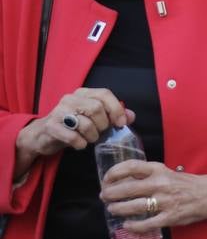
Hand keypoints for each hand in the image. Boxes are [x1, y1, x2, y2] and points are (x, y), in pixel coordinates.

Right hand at [15, 88, 133, 175]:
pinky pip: (73, 136)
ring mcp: (58, 112)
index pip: (104, 94)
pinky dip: (80, 143)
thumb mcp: (93, 118)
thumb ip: (112, 115)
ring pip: (86, 123)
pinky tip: (79, 144)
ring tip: (89, 139)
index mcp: (83, 93)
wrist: (43, 135)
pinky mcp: (51, 126)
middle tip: (100, 132)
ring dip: (92, 136)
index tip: (121, 123)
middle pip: (96, 108)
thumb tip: (131, 116)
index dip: (116, 109)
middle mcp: (70, 99)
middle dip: (103, 125)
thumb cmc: (73, 126)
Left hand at [100, 164, 206, 231]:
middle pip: (127, 188)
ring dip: (118, 209)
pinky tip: (127, 225)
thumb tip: (121, 182)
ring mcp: (165, 202)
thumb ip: (147, 176)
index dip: (114, 173)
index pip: (131, 167)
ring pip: (133, 207)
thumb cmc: (185, 184)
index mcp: (159, 170)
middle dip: (110, 194)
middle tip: (105, 197)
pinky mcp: (170, 217)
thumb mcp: (166, 173)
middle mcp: (161, 184)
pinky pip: (146, 224)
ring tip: (113, 210)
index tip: (106, 179)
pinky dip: (133, 226)